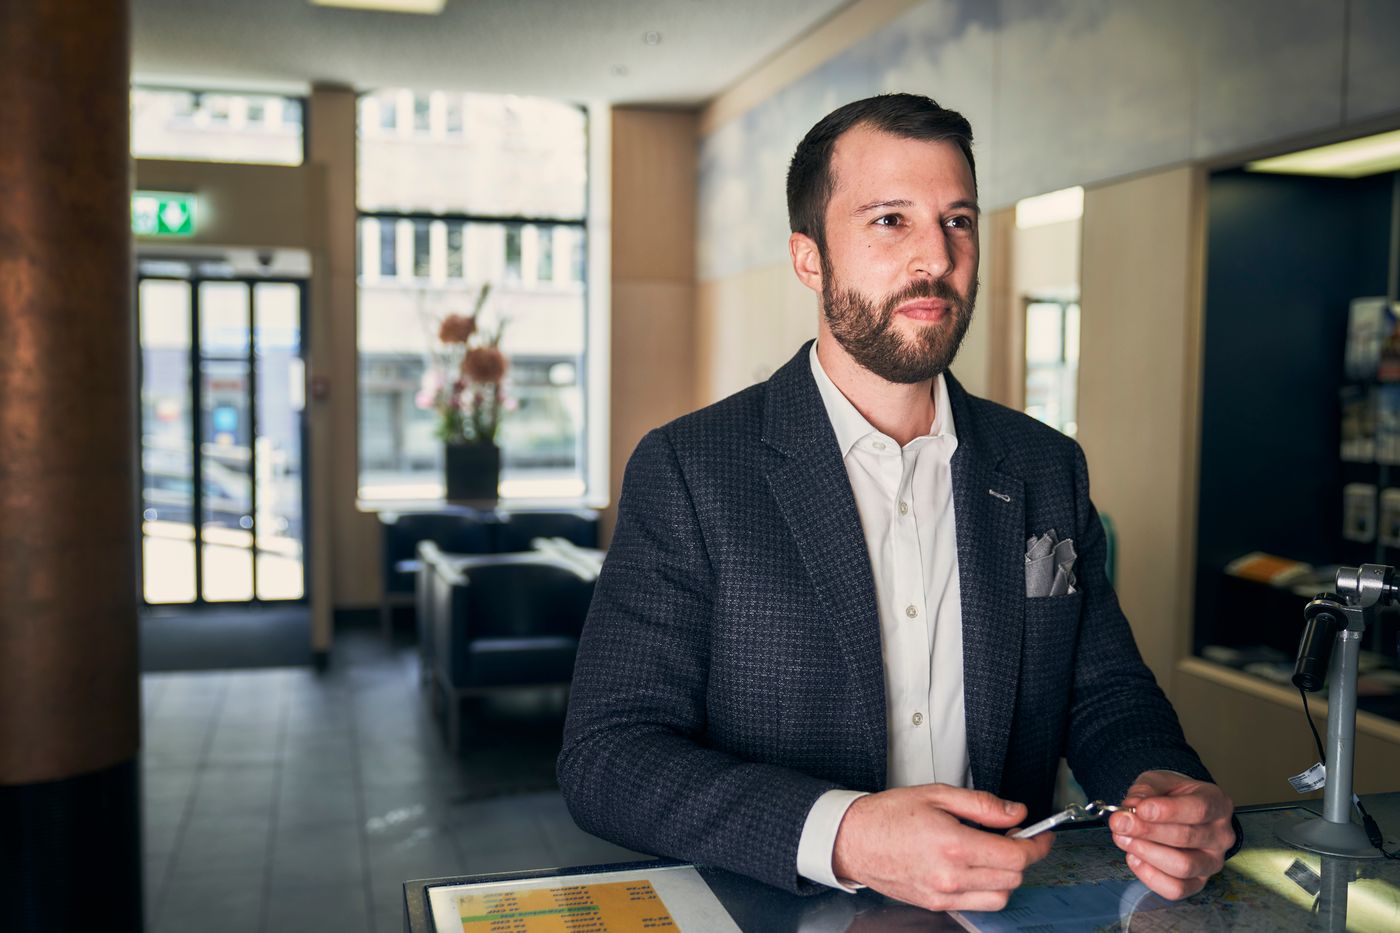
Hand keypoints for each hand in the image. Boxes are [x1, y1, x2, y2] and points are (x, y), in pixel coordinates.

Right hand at [831, 784, 1052, 911]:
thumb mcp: (937, 795)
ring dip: (1007, 877)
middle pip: (1013, 878)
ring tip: (995, 854)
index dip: (1037, 844)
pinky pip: (977, 905)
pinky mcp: (936, 904)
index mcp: (954, 844)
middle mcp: (952, 875)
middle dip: (1023, 857)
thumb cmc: (888, 815)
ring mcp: (944, 894)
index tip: (1042, 835)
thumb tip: (1015, 812)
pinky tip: (976, 868)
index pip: (1016, 855)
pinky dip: (987, 889)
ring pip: (1000, 897)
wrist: (853, 840)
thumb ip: (982, 805)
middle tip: (1015, 836)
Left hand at [1108, 771, 1234, 899]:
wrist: (1178, 811)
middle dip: (1147, 831)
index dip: (1168, 811)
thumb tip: (1131, 807)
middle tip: (1120, 823)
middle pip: (1186, 837)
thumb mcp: (1158, 781)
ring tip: (1123, 838)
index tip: (1140, 809)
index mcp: (1217, 804)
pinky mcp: (1198, 883)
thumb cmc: (1171, 795)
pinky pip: (1176, 889)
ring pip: (1183, 866)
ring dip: (1147, 853)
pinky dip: (1150, 876)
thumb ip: (1145, 791)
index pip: (1198, 809)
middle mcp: (1221, 836)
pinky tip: (1134, 857)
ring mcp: (1212, 862)